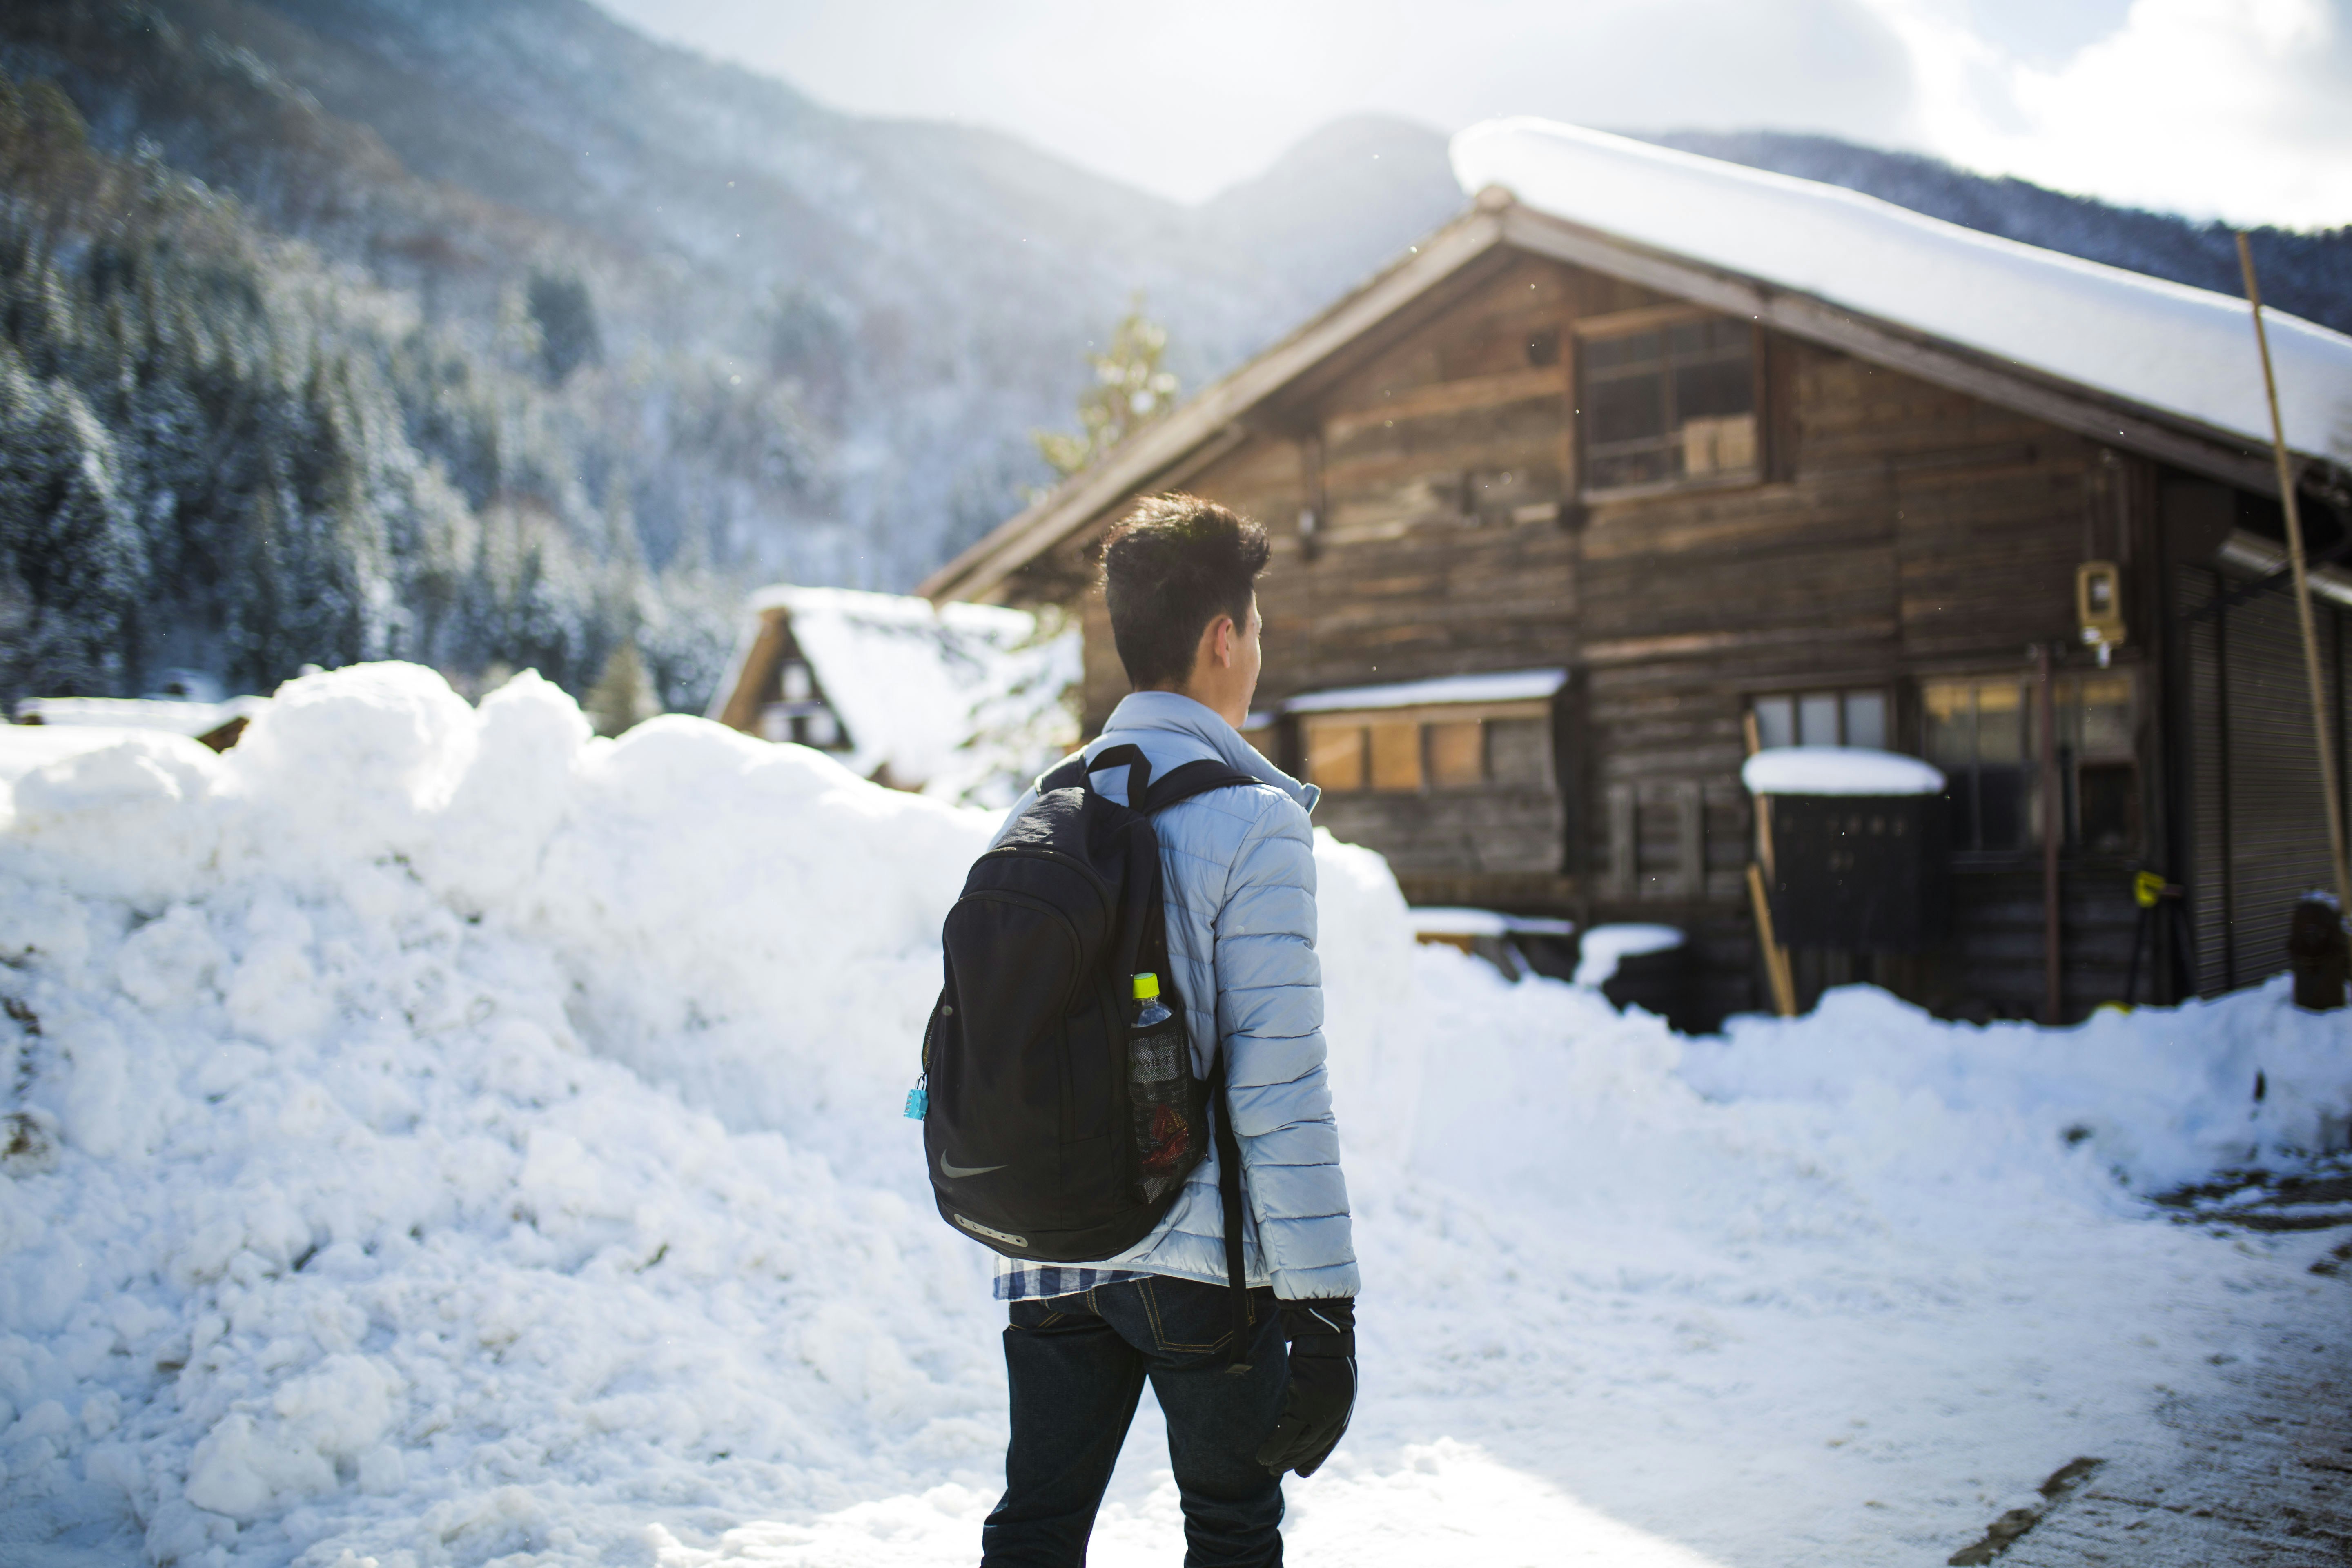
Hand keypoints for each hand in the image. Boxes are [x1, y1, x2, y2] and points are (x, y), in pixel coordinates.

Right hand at [1255, 1296, 1355, 1477]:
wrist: (1322, 1329)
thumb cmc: (1324, 1347)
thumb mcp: (1332, 1376)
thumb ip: (1325, 1395)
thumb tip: (1311, 1410)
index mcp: (1344, 1406)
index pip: (1329, 1440)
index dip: (1315, 1457)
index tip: (1303, 1471)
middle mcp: (1336, 1412)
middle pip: (1314, 1444)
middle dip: (1295, 1460)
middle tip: (1277, 1471)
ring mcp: (1322, 1407)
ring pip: (1300, 1441)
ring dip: (1282, 1457)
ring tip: (1267, 1466)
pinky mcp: (1305, 1400)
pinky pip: (1287, 1430)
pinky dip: (1275, 1444)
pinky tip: (1265, 1454)